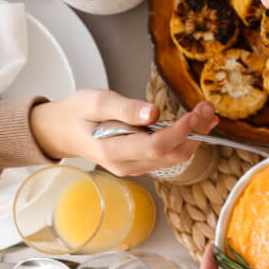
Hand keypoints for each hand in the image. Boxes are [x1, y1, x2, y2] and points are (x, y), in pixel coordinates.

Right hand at [29, 92, 216, 176]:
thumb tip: (153, 113)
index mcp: (111, 150)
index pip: (155, 146)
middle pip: (171, 155)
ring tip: (207, 113)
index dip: (180, 131)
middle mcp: (126, 165)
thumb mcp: (95, 101)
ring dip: (195, 136)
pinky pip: (169, 156)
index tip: (196, 113)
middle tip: (208, 108)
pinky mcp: (140, 163)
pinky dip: (186, 140)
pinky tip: (196, 123)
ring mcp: (134, 167)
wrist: (60, 131)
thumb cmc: (76, 113)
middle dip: (195, 132)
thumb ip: (125, 108)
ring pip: (175, 158)